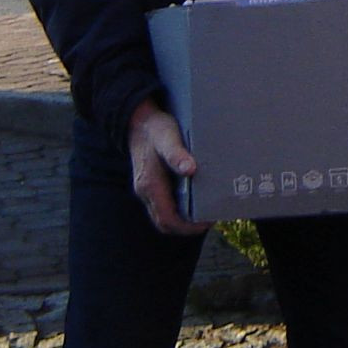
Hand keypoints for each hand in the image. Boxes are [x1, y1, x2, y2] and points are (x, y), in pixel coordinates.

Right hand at [127, 99, 212, 236]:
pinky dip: (177, 209)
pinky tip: (193, 200)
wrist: (138, 120)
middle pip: (165, 223)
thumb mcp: (167, 136)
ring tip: (204, 212)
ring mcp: (146, 190)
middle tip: (209, 220)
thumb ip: (176, 153)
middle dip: (186, 227)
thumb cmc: (155, 128)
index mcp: (150, 184)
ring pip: (163, 215)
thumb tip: (190, 169)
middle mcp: (145, 191)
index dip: (187, 226)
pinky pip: (162, 205)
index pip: (167, 219)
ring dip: (182, 219)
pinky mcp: (149, 185)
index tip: (207, 222)